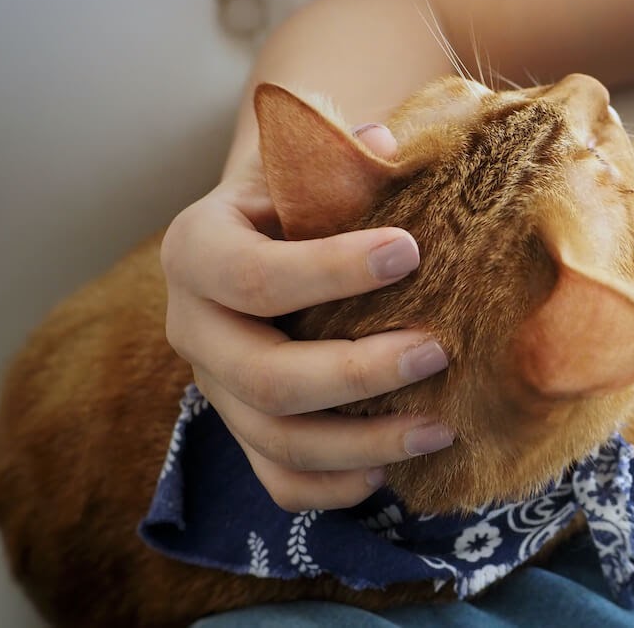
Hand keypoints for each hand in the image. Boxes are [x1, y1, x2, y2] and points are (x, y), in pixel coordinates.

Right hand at [161, 123, 452, 511]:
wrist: (262, 234)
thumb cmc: (297, 195)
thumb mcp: (304, 166)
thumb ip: (337, 159)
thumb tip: (384, 145)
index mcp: (197, 251)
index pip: (253, 275)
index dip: (330, 270)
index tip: (411, 251)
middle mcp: (193, 328)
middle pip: (265, 376)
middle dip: (358, 371)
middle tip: (438, 352)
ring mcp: (216, 388)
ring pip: (277, 440)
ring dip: (363, 443)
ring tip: (440, 429)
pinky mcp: (244, 431)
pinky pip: (278, 482)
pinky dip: (333, 488)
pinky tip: (388, 473)